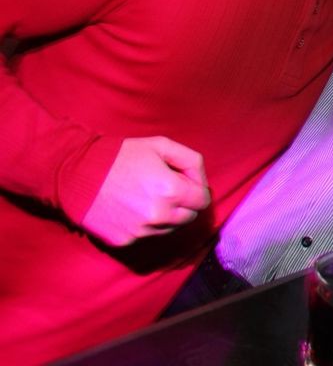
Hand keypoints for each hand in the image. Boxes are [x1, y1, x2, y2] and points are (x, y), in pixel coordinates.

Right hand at [81, 136, 210, 246]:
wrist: (76, 174)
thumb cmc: (121, 156)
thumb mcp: (161, 146)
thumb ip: (191, 162)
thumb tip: (202, 183)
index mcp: (172, 191)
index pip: (203, 201)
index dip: (196, 190)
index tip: (184, 183)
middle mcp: (159, 215)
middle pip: (188, 217)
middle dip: (183, 204)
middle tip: (164, 188)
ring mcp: (141, 231)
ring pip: (169, 228)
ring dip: (165, 216)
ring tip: (145, 197)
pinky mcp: (124, 241)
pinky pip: (146, 235)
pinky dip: (144, 225)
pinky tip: (129, 208)